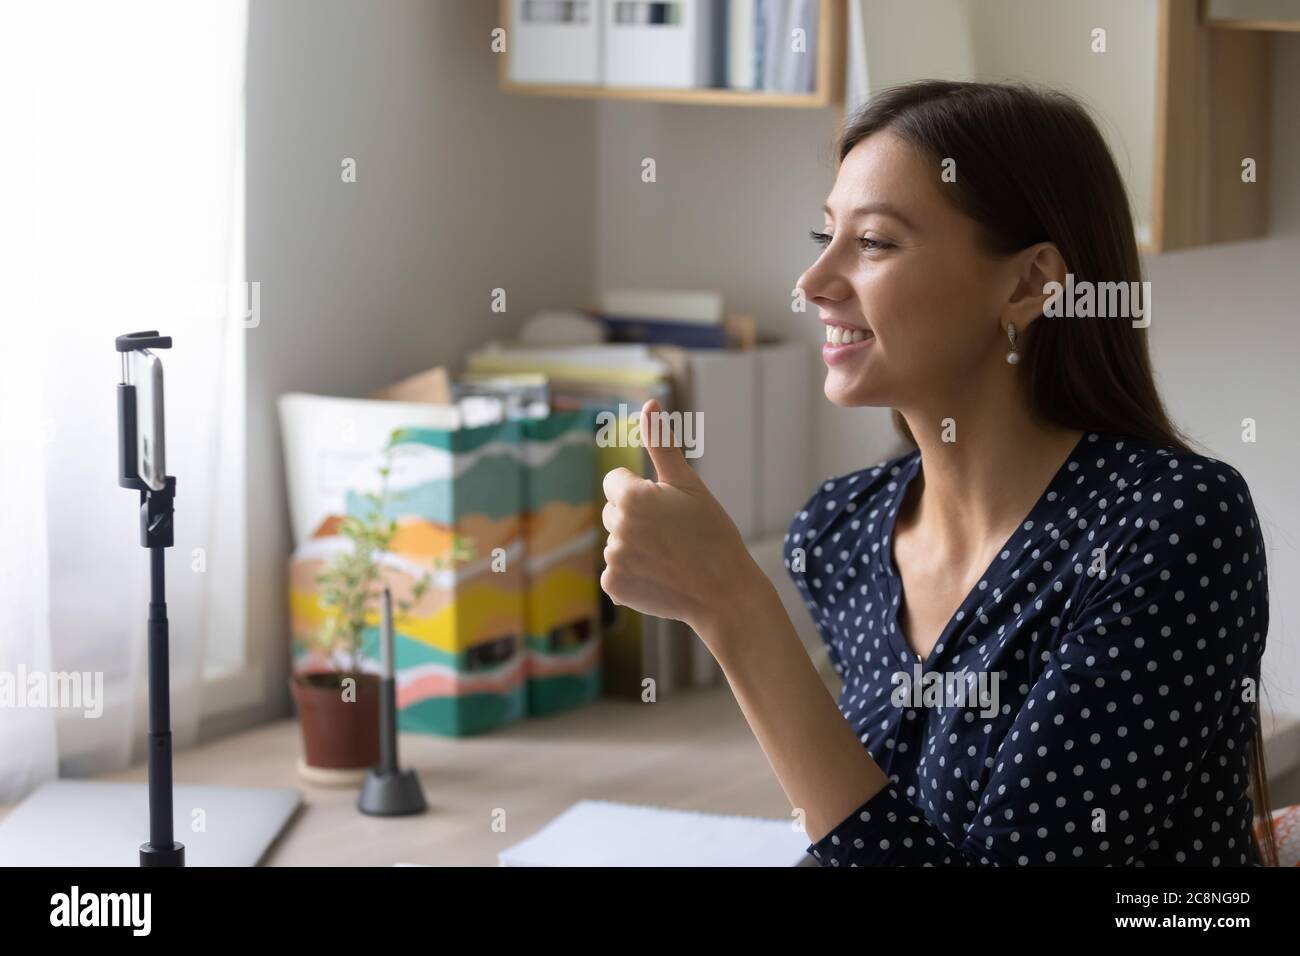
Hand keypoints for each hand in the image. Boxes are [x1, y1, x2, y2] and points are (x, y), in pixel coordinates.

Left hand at [599, 398, 756, 640]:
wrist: (725, 592)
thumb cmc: (712, 533)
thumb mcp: (690, 484)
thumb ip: (662, 444)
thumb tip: (650, 403)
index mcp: (631, 497)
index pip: (616, 482)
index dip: (642, 491)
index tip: (667, 508)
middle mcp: (616, 528)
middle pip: (614, 512)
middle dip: (636, 518)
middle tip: (673, 534)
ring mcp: (613, 559)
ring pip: (616, 541)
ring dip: (636, 546)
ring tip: (670, 556)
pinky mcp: (614, 586)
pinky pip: (616, 570)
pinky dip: (634, 573)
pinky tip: (660, 576)